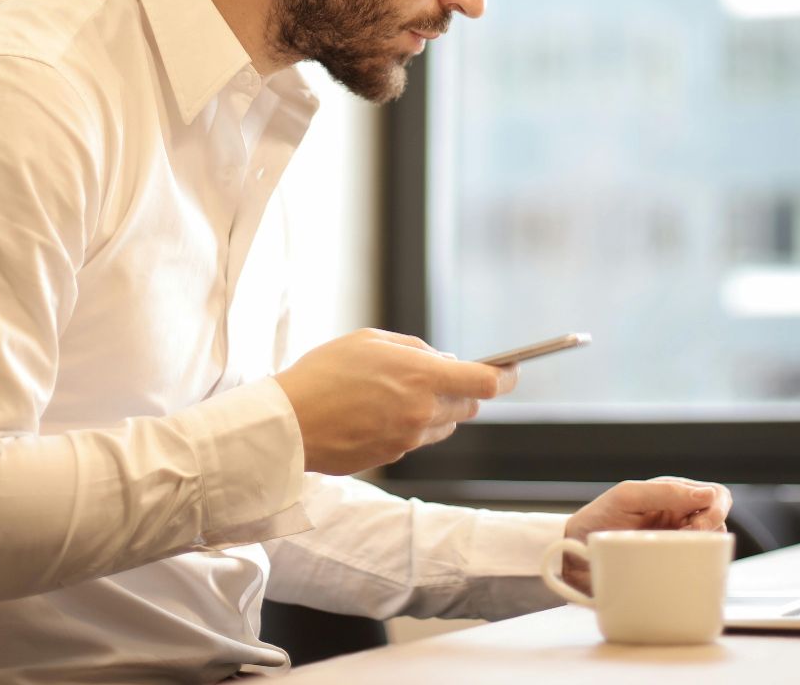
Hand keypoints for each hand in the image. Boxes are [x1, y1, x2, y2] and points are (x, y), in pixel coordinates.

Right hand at [273, 329, 516, 474]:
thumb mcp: (371, 341)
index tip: (512, 370)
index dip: (507, 376)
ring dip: (436, 410)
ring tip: (397, 394)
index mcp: (422, 378)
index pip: (487, 383)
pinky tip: (377, 414)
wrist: (288, 423)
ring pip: (444, 426)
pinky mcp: (392, 457)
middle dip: (462, 391)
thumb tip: (444, 360)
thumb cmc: (324, 373)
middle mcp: (423, 413)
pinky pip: (416, 440)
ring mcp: (409, 440)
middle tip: (438, 376)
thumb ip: (415, 349)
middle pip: (469, 406)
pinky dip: (409, 426)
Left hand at [560, 477, 732, 594]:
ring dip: (703, 547)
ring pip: (712, 544)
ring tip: (675, 550)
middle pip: (719, 520)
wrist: (572, 554)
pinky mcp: (672, 566)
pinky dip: (696, 568)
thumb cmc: (597, 519)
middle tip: (689, 536)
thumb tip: (707, 496)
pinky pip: (697, 566)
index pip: (715, 495)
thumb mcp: (627, 497)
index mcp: (673, 494)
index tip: (697, 523)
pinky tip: (680, 568)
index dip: (715, 507)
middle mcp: (679, 517)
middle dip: (713, 527)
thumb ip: (665, 492)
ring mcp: (676, 542)